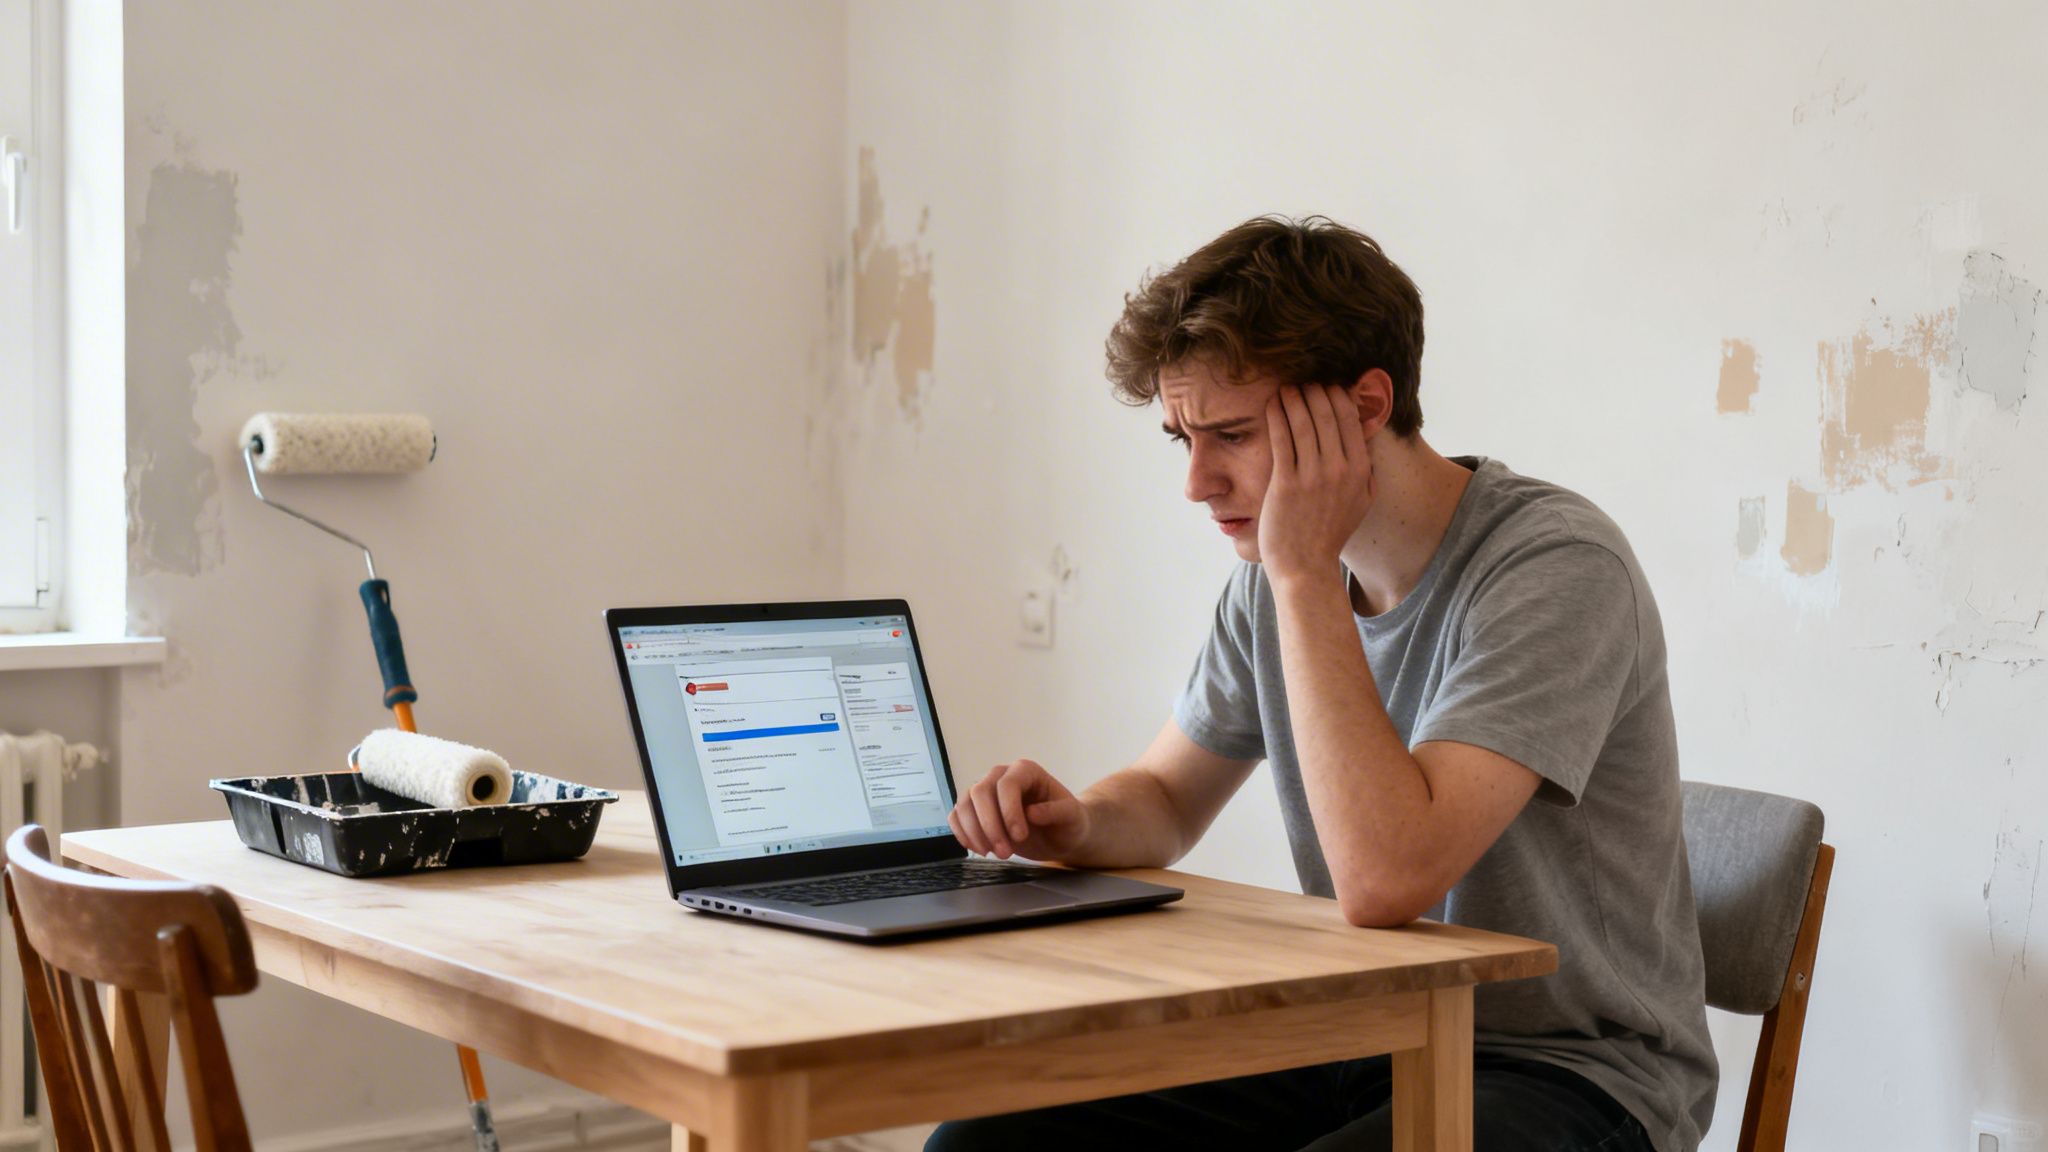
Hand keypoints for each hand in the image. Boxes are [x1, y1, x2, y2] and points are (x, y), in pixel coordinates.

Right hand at [949, 759, 1091, 860]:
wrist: (1061, 835)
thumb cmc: (1069, 822)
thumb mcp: (1072, 817)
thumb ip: (1056, 811)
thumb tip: (1031, 813)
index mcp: (1025, 771)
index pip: (1006, 784)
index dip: (1008, 811)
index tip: (1020, 837)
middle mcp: (1002, 776)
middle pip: (980, 792)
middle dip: (989, 825)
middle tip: (1005, 853)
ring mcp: (986, 792)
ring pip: (965, 804)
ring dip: (974, 832)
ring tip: (993, 854)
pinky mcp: (977, 811)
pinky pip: (957, 816)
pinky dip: (962, 833)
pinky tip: (978, 849)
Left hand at [1258, 384, 1374, 581]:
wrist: (1306, 566)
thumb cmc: (1330, 533)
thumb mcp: (1361, 502)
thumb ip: (1366, 470)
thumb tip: (1364, 436)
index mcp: (1360, 470)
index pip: (1350, 417)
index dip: (1337, 394)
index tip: (1325, 385)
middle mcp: (1339, 469)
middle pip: (1327, 412)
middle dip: (1314, 389)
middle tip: (1303, 381)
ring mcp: (1312, 476)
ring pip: (1303, 420)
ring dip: (1293, 397)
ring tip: (1286, 387)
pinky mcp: (1285, 482)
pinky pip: (1281, 437)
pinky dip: (1277, 414)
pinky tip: (1272, 403)